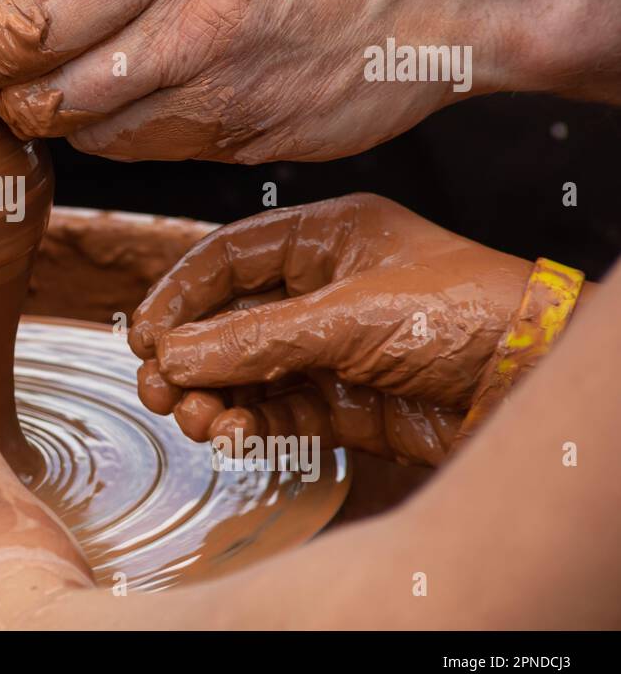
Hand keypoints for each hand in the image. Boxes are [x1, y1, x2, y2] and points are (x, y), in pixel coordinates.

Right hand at [130, 194, 533, 464]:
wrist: (532, 384)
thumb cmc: (468, 315)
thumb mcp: (350, 315)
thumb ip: (255, 338)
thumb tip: (173, 356)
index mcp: (325, 239)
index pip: (227, 258)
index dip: (178, 295)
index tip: (142, 334)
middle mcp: (320, 290)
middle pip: (225, 321)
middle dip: (187, 356)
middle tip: (159, 387)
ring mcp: (328, 348)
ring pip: (241, 372)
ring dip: (210, 396)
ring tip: (199, 418)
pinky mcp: (340, 402)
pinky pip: (272, 412)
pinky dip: (246, 425)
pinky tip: (236, 434)